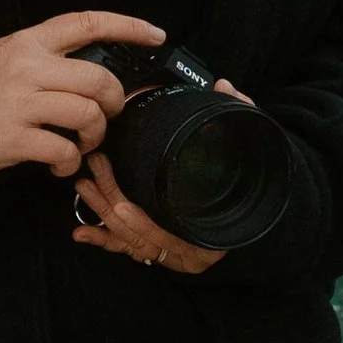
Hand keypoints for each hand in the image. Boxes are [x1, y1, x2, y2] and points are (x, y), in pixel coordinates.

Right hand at [0, 10, 163, 176]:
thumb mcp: (12, 54)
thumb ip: (50, 55)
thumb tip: (98, 71)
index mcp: (31, 40)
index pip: (87, 22)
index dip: (127, 26)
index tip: (156, 34)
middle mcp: (28, 67)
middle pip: (98, 79)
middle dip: (115, 102)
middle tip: (108, 114)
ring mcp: (20, 102)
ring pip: (87, 115)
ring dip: (95, 135)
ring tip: (82, 142)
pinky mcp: (14, 137)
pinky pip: (63, 150)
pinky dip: (70, 161)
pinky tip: (60, 162)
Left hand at [71, 73, 248, 277]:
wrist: (261, 218)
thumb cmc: (255, 188)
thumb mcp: (253, 156)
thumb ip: (241, 121)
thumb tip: (225, 87)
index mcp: (207, 240)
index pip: (168, 238)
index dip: (143, 224)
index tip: (121, 205)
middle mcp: (188, 254)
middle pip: (141, 237)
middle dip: (112, 206)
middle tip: (94, 174)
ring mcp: (172, 254)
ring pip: (130, 243)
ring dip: (103, 216)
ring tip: (84, 188)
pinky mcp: (160, 250)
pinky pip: (129, 249)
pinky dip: (105, 240)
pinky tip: (82, 233)